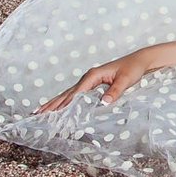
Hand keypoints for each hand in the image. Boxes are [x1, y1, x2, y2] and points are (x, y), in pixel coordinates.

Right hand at [38, 46, 165, 112]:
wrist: (139, 61)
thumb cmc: (133, 69)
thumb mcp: (126, 80)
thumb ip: (114, 91)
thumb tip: (103, 103)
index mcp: (93, 76)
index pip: (75, 93)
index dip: (64, 105)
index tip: (52, 115)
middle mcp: (87, 78)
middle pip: (66, 94)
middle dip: (52, 105)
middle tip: (36, 116)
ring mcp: (88, 81)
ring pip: (67, 94)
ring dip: (54, 103)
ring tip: (39, 112)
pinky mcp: (91, 84)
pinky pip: (74, 95)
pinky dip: (63, 101)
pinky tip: (57, 107)